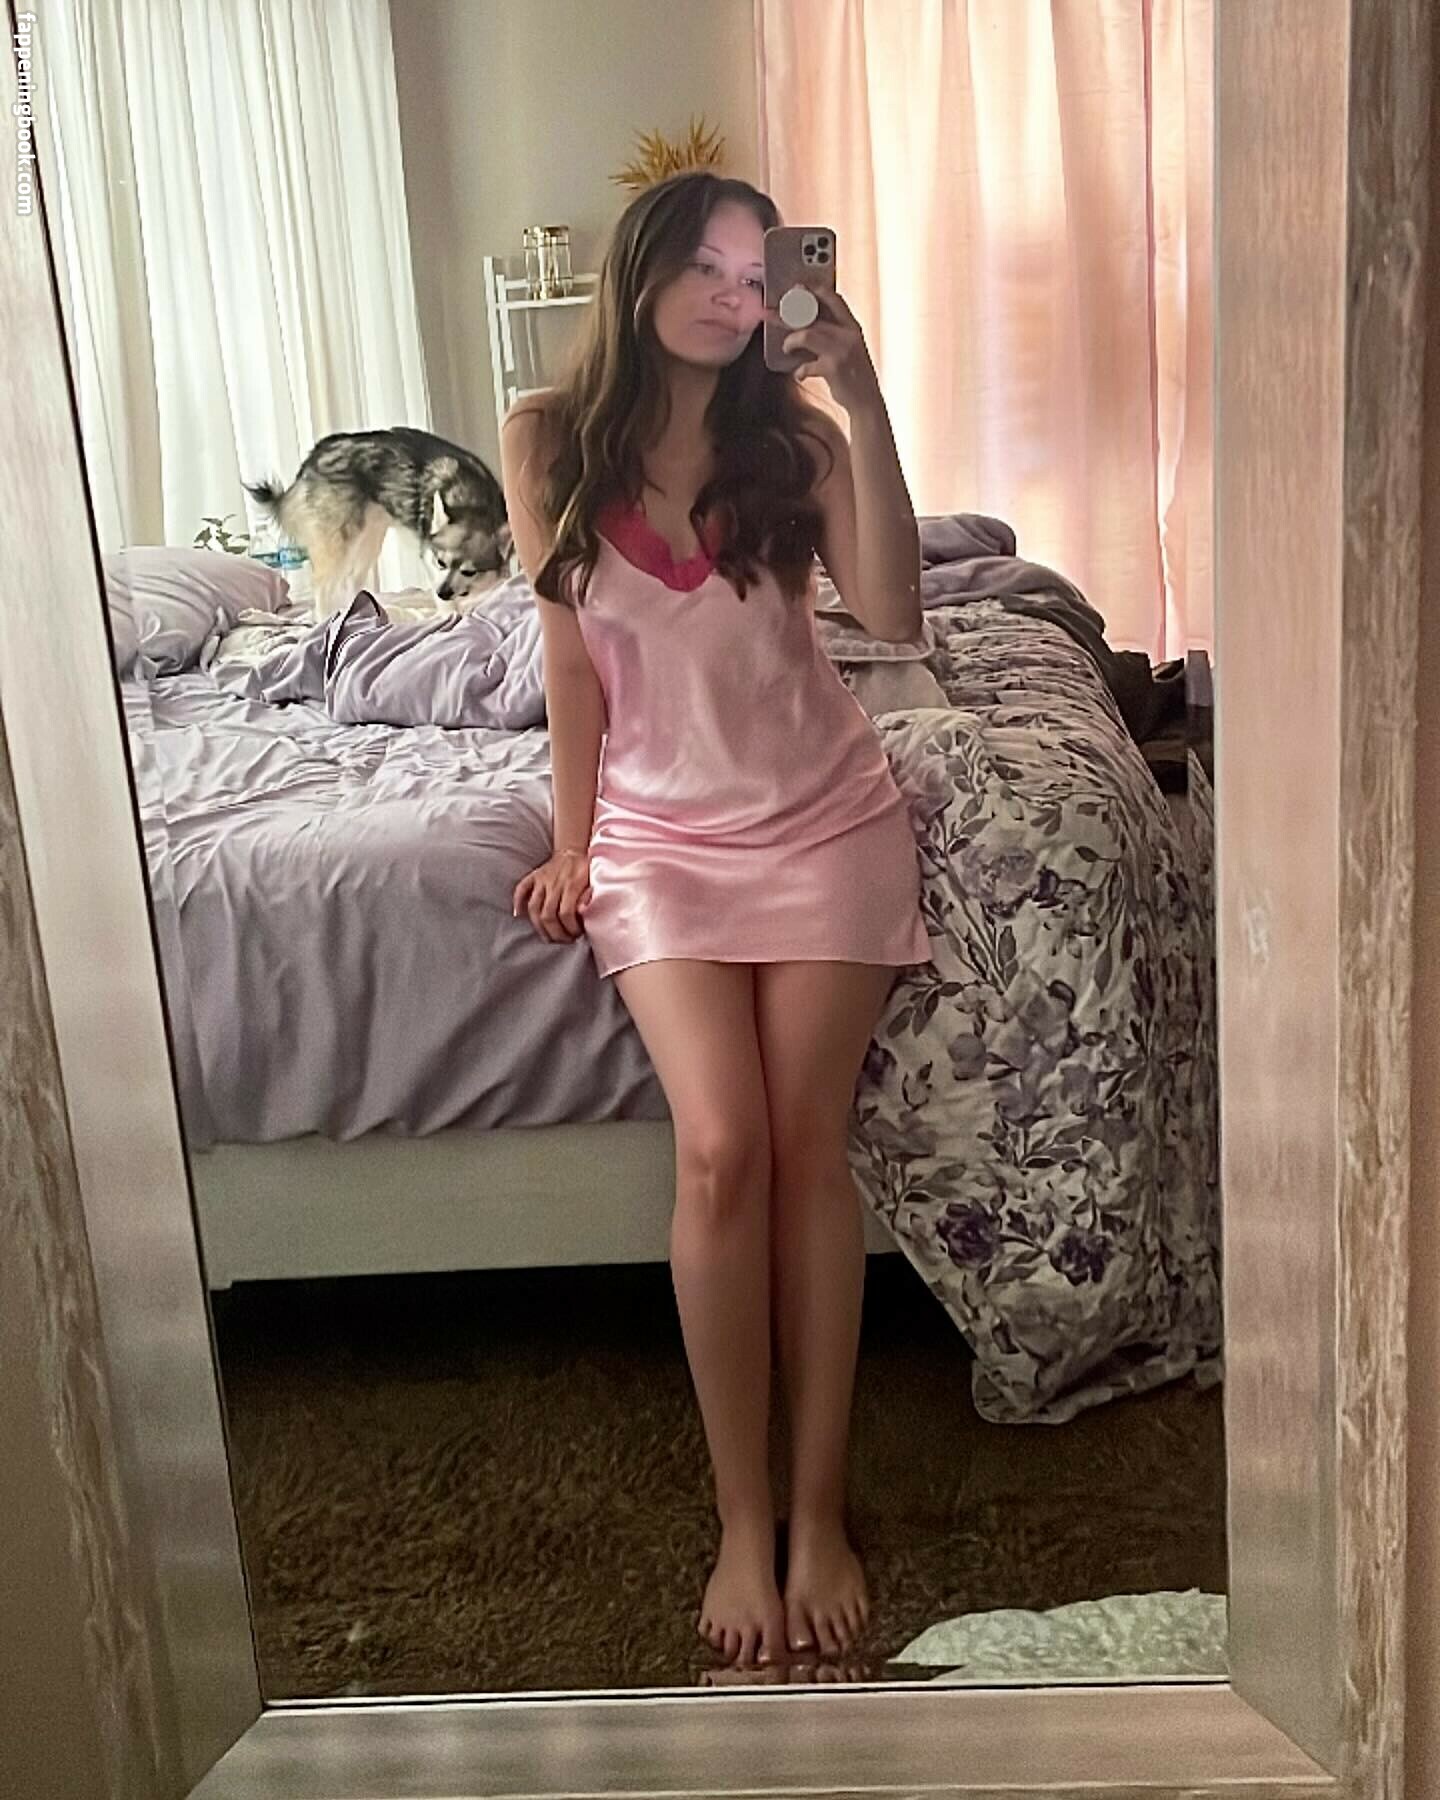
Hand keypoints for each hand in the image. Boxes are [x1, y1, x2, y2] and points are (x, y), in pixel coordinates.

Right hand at [513, 849, 592, 943]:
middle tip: (564, 940)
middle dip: (556, 933)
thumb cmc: (586, 869)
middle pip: (548, 915)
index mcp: (572, 884)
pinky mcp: (534, 876)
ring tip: (548, 937)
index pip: (566, 913)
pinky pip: (521, 889)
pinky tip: (519, 915)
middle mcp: (554, 883)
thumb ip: (590, 897)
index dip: (570, 928)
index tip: (576, 934)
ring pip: (534, 908)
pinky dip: (517, 902)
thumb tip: (586, 913)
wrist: (574, 850)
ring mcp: (542, 880)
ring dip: (540, 927)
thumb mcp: (595, 881)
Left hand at [765, 286, 881, 414]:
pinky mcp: (833, 369)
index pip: (834, 299)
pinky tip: (799, 375)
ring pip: (806, 334)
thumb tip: (806, 324)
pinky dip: (800, 371)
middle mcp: (848, 335)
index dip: (814, 291)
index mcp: (852, 327)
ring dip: (790, 341)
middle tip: (770, 314)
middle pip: (813, 315)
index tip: (797, 288)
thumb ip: (834, 334)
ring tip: (786, 347)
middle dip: (788, 313)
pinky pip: (807, 365)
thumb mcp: (850, 348)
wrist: (867, 400)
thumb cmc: (854, 374)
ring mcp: (841, 351)